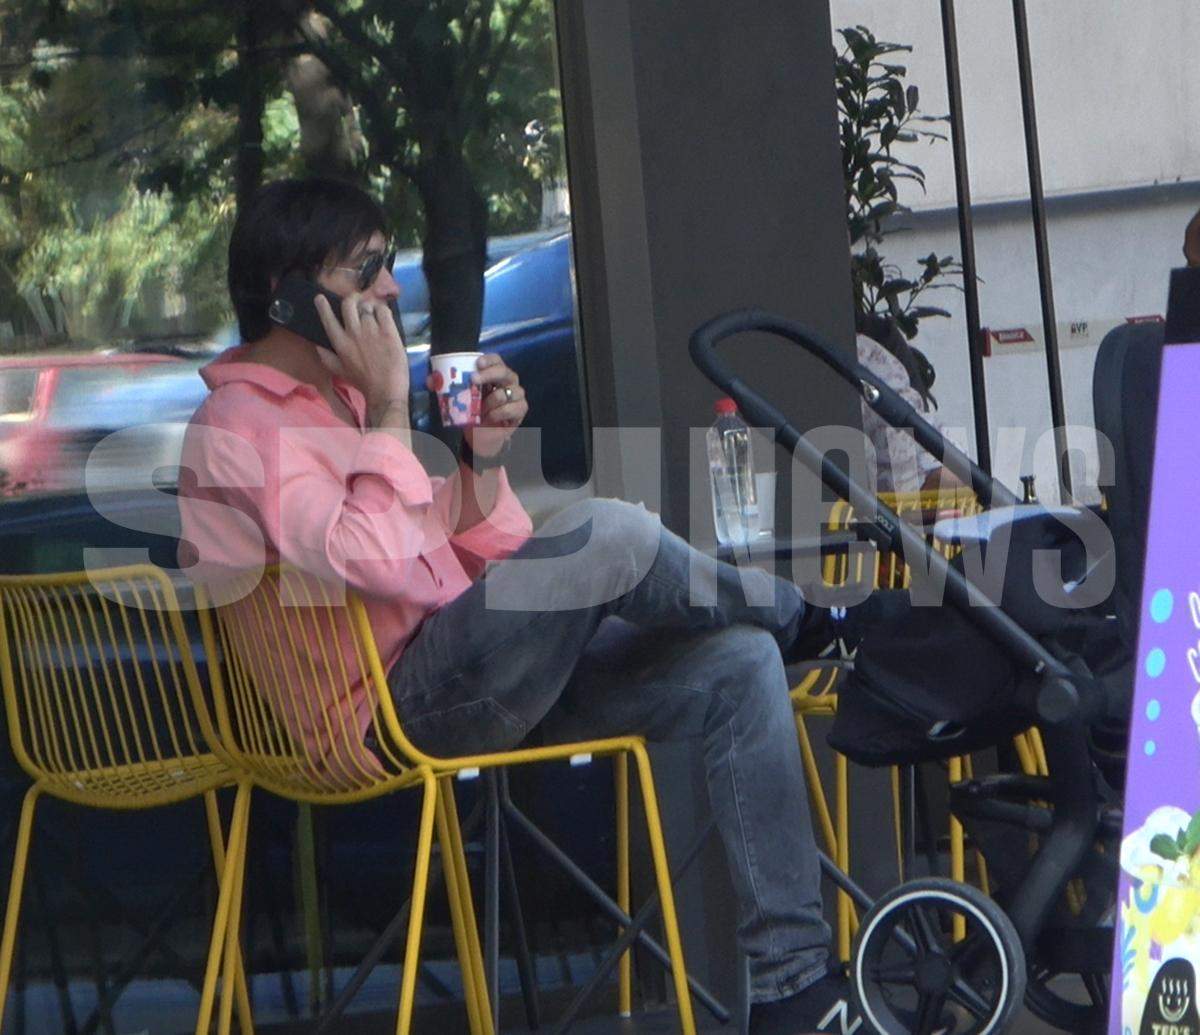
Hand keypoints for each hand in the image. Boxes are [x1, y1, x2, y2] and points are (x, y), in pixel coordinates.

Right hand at [315, 292, 408, 418]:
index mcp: (340, 343)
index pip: (328, 318)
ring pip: (367, 306)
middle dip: (352, 299)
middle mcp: (354, 333)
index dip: (323, 306)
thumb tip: (317, 345)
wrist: (385, 391)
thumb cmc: (363, 382)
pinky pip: (383, 310)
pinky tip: (383, 316)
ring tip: (373, 314)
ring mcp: (372, 330)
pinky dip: (382, 310)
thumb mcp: (339, 371)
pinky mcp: (388, 331)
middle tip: (357, 302)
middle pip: (348, 303)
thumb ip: (326, 357)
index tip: (320, 297)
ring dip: (369, 307)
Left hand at [428, 353, 527, 456]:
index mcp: (495, 373)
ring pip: (505, 393)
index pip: (496, 360)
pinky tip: (490, 418)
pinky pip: (511, 409)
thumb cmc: (473, 412)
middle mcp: (509, 381)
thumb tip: (430, 381)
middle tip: (474, 380)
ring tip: (480, 410)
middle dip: (489, 375)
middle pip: (504, 372)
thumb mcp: (459, 399)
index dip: (489, 360)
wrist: (483, 435)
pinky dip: (498, 414)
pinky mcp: (521, 409)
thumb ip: (446, 388)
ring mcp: (517, 395)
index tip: (477, 364)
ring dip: (490, 402)